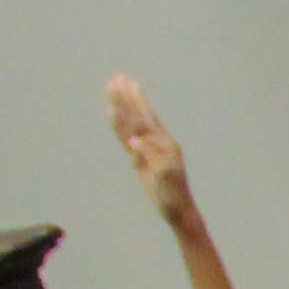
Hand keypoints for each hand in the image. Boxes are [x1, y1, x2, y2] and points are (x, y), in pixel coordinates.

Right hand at [102, 79, 194, 224]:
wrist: (178, 211)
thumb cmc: (174, 196)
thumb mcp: (166, 176)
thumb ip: (152, 156)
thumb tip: (134, 141)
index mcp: (165, 144)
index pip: (144, 118)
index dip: (135, 101)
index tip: (127, 82)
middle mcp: (157, 143)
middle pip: (137, 115)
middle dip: (126, 97)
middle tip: (116, 77)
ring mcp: (147, 149)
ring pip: (130, 123)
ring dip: (122, 106)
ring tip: (113, 87)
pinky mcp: (140, 159)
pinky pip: (125, 137)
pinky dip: (118, 125)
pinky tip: (111, 113)